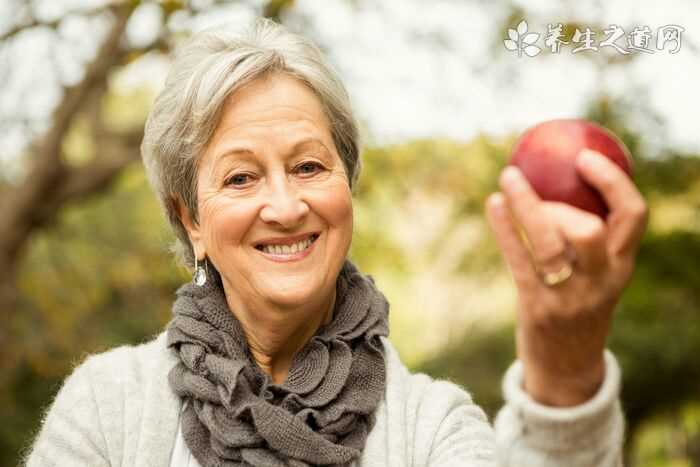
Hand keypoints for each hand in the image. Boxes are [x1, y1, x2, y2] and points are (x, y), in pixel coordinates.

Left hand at [485, 149, 647, 406]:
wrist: (567, 367)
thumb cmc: (578, 305)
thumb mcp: (596, 273)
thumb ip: (590, 237)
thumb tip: (563, 180)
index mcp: (621, 265)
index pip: (633, 216)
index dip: (612, 181)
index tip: (584, 156)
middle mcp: (601, 280)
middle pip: (591, 230)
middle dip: (563, 199)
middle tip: (534, 177)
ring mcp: (569, 296)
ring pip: (549, 244)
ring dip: (526, 205)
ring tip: (507, 179)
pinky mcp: (538, 307)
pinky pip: (520, 260)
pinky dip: (506, 228)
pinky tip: (493, 204)